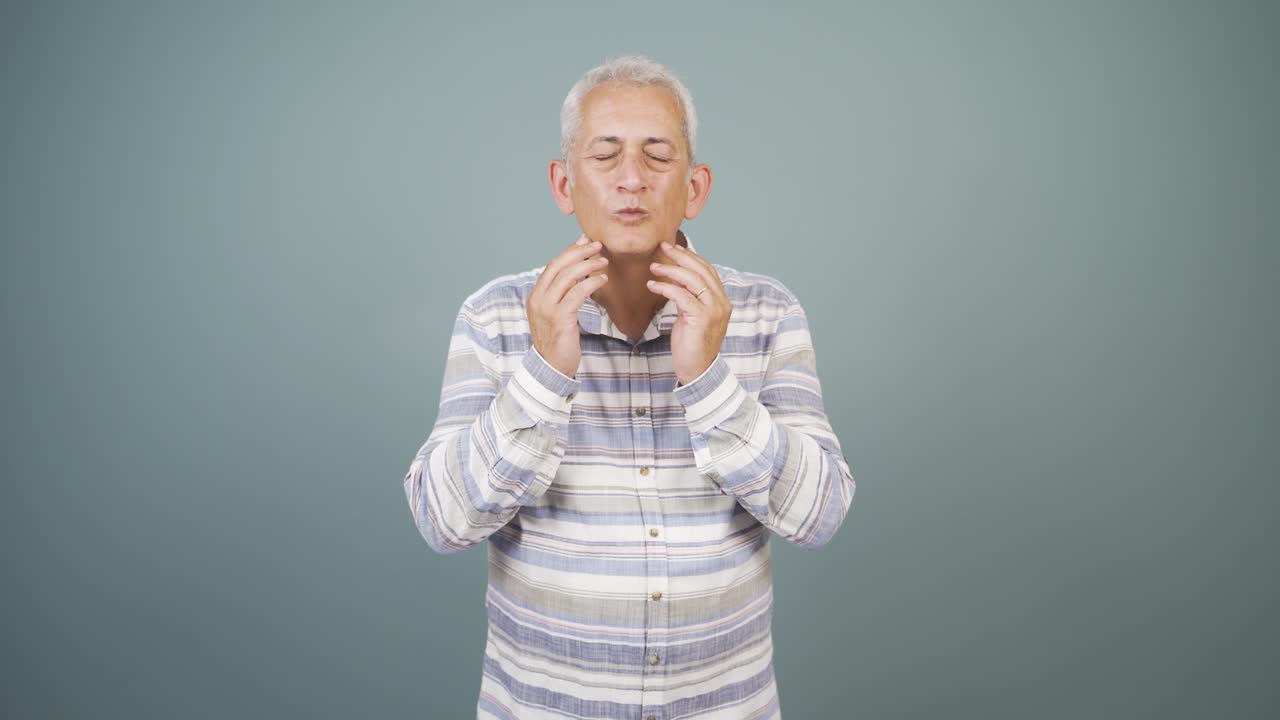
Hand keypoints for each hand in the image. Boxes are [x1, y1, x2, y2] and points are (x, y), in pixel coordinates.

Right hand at [527, 234, 608, 378]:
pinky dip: (591, 283)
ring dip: (588, 265)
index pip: (552, 265)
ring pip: (568, 277)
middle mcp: (538, 299)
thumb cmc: (558, 340)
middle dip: (579, 252)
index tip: (585, 241)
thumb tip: (577, 273)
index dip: (570, 251)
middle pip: (559, 266)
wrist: (551, 367)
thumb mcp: (556, 313)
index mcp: (535, 295)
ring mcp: (547, 308)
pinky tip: (602, 280)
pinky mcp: (560, 318)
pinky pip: (577, 293)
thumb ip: (561, 294)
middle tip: (597, 245)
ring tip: (604, 262)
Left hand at [647, 241, 730, 384]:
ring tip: (654, 267)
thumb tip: (675, 276)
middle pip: (701, 270)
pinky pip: (682, 296)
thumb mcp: (691, 315)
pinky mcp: (701, 319)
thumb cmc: (692, 344)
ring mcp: (713, 310)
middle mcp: (721, 302)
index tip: (673, 247)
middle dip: (680, 256)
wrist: (698, 370)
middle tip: (662, 247)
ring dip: (671, 270)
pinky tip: (653, 286)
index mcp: (721, 300)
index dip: (690, 256)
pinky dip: (666, 288)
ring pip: (693, 280)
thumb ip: (689, 296)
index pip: (707, 270)